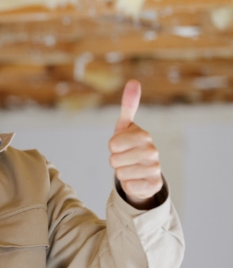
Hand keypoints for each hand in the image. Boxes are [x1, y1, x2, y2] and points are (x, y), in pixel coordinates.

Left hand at [109, 80, 162, 209]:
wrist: (143, 170)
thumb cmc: (130, 145)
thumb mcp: (125, 126)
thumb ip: (128, 105)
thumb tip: (134, 81)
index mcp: (143, 135)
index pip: (113, 143)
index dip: (113, 146)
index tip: (121, 145)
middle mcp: (152, 151)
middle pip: (114, 160)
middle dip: (115, 160)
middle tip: (125, 158)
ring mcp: (155, 169)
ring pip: (120, 174)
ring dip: (121, 172)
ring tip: (130, 168)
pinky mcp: (154, 185)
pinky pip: (129, 186)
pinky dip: (128, 185)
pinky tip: (136, 179)